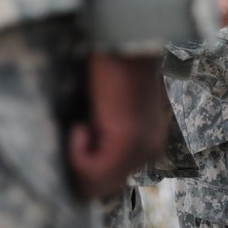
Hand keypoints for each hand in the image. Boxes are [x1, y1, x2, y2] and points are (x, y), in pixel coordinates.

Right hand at [65, 53, 170, 198]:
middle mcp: (152, 149)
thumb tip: (82, 156)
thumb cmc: (108, 67)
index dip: (84, 165)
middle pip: (103, 188)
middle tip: (79, 129)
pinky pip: (91, 174)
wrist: (120, 40)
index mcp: (149, 142)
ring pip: (95, 186)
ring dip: (76, 160)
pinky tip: (80, 126)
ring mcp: (143, 147)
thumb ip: (102, 135)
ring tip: (81, 125)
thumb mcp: (105, 110)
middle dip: (78, 165)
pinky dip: (75, 155)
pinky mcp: (128, 141)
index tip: (81, 132)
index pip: (111, 181)